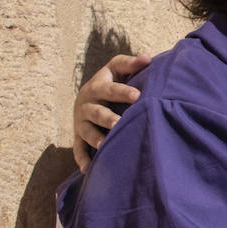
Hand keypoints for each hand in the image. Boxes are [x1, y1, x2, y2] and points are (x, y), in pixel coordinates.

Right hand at [73, 53, 150, 171]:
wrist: (87, 96)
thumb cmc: (110, 81)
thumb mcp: (117, 69)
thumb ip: (131, 64)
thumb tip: (147, 57)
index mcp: (98, 86)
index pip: (109, 88)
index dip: (122, 91)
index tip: (137, 96)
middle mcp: (87, 104)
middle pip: (96, 111)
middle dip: (107, 118)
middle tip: (119, 123)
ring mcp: (82, 121)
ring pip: (87, 131)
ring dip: (95, 138)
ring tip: (104, 146)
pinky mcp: (79, 136)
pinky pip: (78, 149)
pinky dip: (82, 159)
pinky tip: (88, 170)